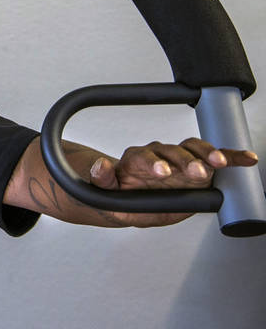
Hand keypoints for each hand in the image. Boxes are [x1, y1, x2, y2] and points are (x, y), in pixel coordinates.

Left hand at [90, 137, 258, 226]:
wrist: (132, 196)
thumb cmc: (119, 195)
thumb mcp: (105, 193)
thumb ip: (103, 180)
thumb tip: (100, 166)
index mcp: (136, 160)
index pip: (144, 156)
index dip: (153, 162)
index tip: (162, 171)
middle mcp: (159, 155)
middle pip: (172, 152)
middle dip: (184, 161)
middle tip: (195, 172)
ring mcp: (179, 160)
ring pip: (193, 150)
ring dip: (206, 154)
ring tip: (219, 163)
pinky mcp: (197, 167)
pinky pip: (215, 157)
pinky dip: (231, 156)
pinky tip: (246, 158)